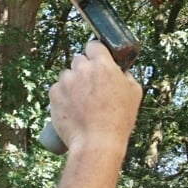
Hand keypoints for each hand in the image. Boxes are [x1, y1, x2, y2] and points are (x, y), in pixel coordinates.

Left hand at [48, 39, 142, 153]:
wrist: (96, 142)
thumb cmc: (119, 120)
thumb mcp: (134, 93)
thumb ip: (126, 76)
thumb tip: (120, 71)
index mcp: (103, 65)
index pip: (93, 45)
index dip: (95, 53)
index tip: (97, 60)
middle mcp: (82, 69)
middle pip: (78, 60)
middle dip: (84, 70)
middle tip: (91, 87)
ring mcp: (66, 81)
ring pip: (67, 75)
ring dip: (72, 83)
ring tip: (81, 102)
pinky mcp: (53, 94)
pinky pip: (56, 89)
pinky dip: (62, 96)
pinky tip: (72, 108)